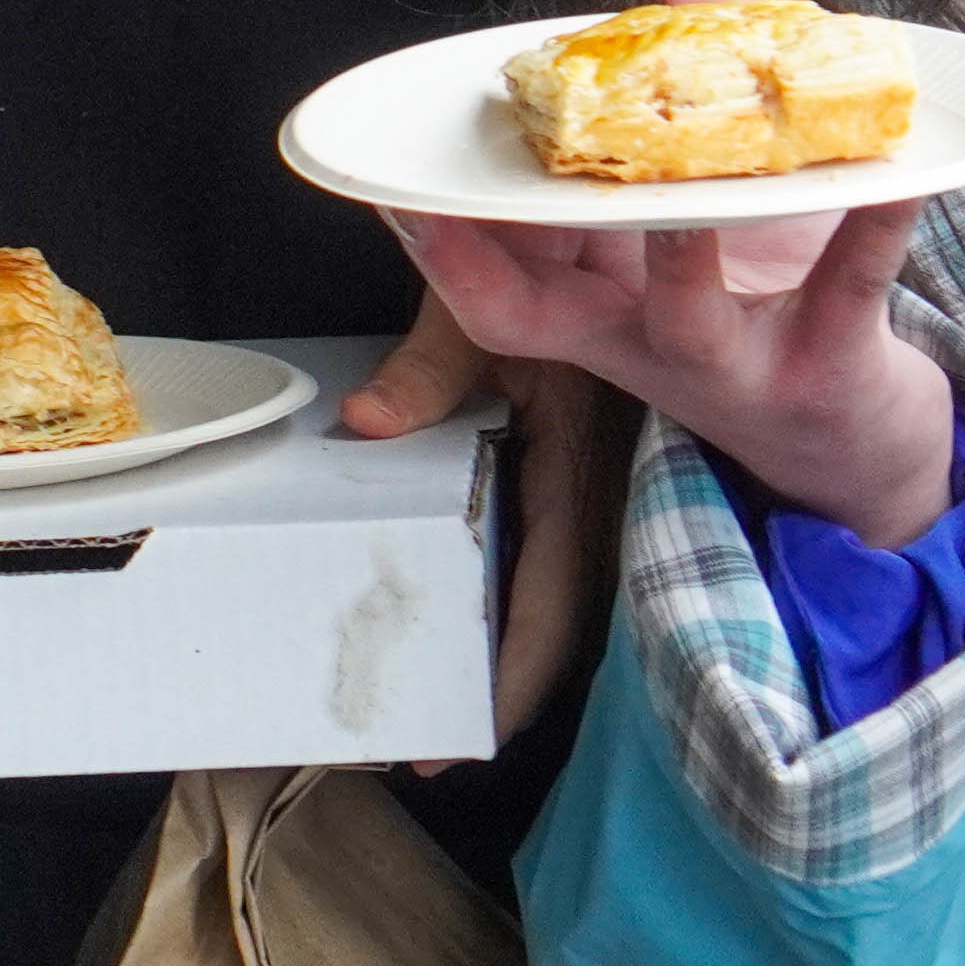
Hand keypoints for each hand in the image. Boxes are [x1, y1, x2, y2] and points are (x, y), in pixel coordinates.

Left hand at [342, 286, 638, 754]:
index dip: (507, 689)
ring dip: (499, 655)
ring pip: (556, 599)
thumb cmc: (540, 254)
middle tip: (416, 751)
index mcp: (582, 469)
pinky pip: (548, 556)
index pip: (551, 611)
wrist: (590, 214)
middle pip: (556, 627)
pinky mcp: (578, 465)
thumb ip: (426, 371)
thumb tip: (365, 424)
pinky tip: (459, 618)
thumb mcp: (477, 310)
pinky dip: (507, 601)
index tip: (457, 749)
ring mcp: (593, 482)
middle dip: (494, 697)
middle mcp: (599, 491)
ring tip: (426, 704)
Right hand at [386, 0, 960, 553]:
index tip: (384, 178)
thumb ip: (702, 39)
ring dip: (673, 255)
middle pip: (538, 307)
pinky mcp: (827, 363)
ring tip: (675, 200)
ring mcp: (733, 358)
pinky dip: (871, 232)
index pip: (490, 266)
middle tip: (456, 192)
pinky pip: (848, 291)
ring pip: (679, 317)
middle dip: (489, 253)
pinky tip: (898, 178)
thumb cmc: (762, 288)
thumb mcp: (711, 176)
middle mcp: (640, 335)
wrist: (853, 436)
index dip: (430, 228)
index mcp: (594, 291)